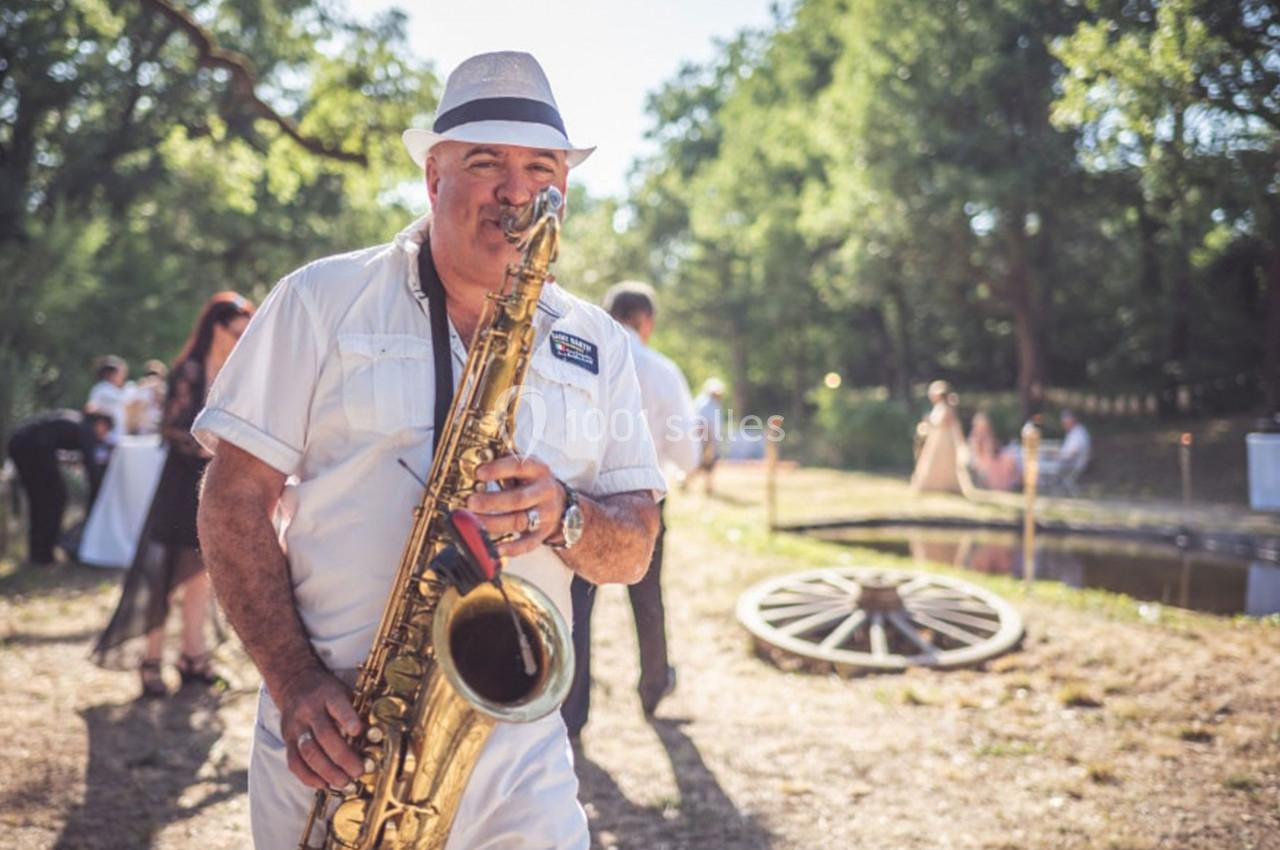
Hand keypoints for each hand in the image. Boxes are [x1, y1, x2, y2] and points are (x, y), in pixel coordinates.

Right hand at [276, 665, 363, 789]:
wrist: (294, 682)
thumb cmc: (326, 691)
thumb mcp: (343, 691)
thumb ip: (356, 710)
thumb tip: (375, 734)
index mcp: (328, 695)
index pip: (337, 706)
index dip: (347, 718)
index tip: (358, 731)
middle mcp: (309, 711)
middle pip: (324, 735)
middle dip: (342, 756)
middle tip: (358, 771)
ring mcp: (296, 727)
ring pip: (308, 752)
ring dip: (327, 771)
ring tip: (343, 782)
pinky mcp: (287, 740)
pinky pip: (294, 762)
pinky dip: (308, 776)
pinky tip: (323, 784)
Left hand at [465, 454, 566, 557]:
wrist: (560, 503)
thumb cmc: (533, 483)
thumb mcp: (525, 468)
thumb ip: (504, 465)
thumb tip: (475, 462)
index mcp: (538, 470)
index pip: (519, 467)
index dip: (499, 470)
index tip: (479, 473)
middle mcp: (544, 492)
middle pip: (518, 499)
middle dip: (492, 501)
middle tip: (471, 502)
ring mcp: (545, 514)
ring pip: (519, 521)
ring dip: (494, 523)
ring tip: (473, 523)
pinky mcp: (543, 533)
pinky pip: (527, 544)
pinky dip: (511, 548)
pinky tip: (494, 548)